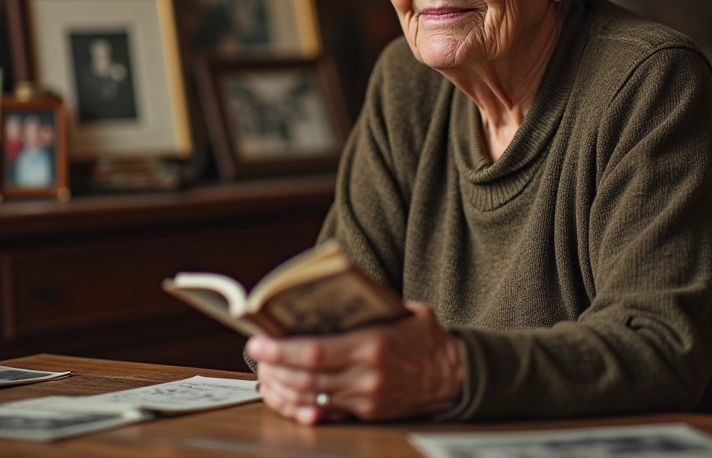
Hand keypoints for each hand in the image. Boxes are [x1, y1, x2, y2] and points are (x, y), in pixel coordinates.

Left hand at [246, 301, 463, 424]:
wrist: (456, 376)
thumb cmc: (427, 338)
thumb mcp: (404, 311)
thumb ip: (370, 306)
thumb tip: (329, 297)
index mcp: (372, 345)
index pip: (315, 352)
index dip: (281, 350)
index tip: (258, 340)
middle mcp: (366, 376)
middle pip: (306, 378)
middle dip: (273, 368)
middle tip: (255, 356)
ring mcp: (366, 399)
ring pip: (311, 399)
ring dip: (281, 389)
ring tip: (265, 374)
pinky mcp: (368, 414)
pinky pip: (326, 415)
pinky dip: (301, 409)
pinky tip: (286, 398)